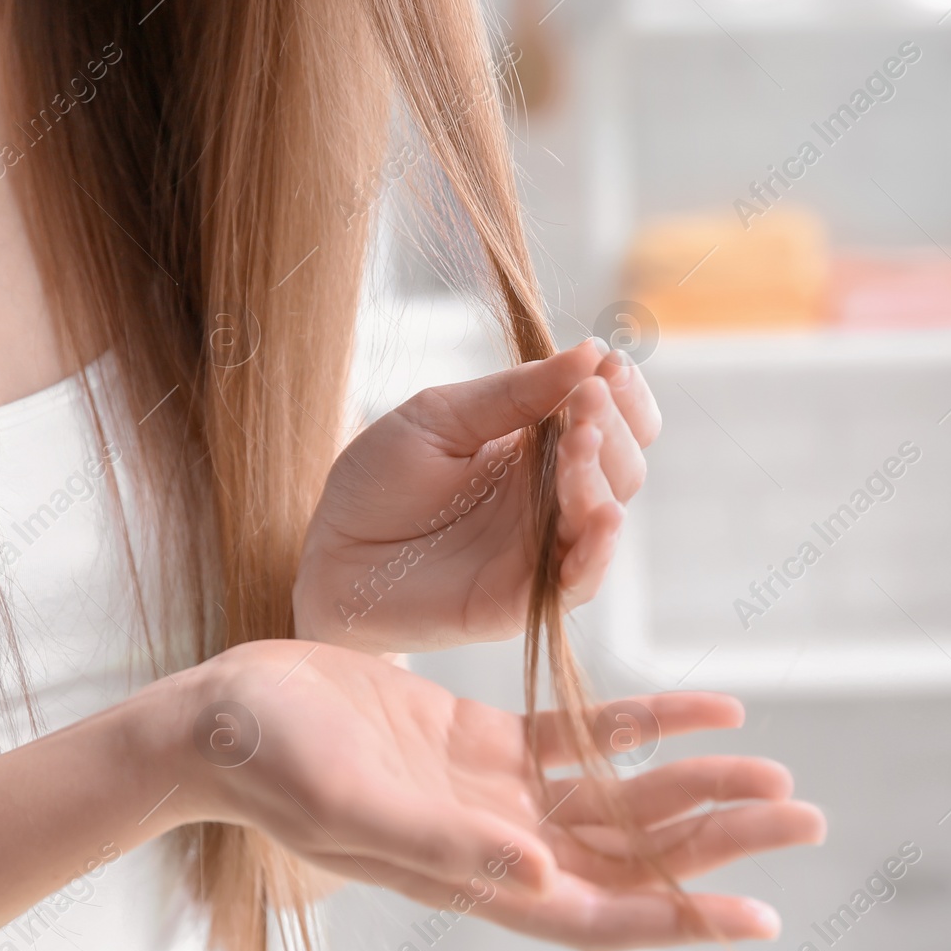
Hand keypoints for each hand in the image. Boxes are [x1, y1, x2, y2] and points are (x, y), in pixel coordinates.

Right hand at [166, 642, 824, 950]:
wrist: (225, 713)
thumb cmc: (267, 764)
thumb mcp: (349, 802)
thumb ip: (443, 846)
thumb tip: (540, 880)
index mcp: (470, 876)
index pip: (594, 914)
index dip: (677, 920)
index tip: (758, 917)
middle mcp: (497, 844)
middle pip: (629, 855)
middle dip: (715, 842)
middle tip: (803, 816)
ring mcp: (494, 794)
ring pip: (618, 797)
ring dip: (695, 788)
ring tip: (773, 772)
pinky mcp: (483, 741)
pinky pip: (585, 735)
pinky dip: (648, 725)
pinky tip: (709, 711)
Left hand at [293, 339, 659, 652]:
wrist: (329, 555)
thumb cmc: (378, 483)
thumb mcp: (440, 417)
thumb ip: (512, 393)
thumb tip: (588, 353)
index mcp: (537, 448)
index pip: (610, 419)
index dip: (622, 392)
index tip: (609, 362)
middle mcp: (551, 499)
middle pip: (622, 463)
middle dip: (612, 425)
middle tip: (589, 398)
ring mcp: (543, 549)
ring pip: (605, 511)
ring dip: (601, 473)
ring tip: (579, 439)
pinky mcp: (525, 598)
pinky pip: (580, 579)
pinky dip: (598, 549)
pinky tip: (604, 514)